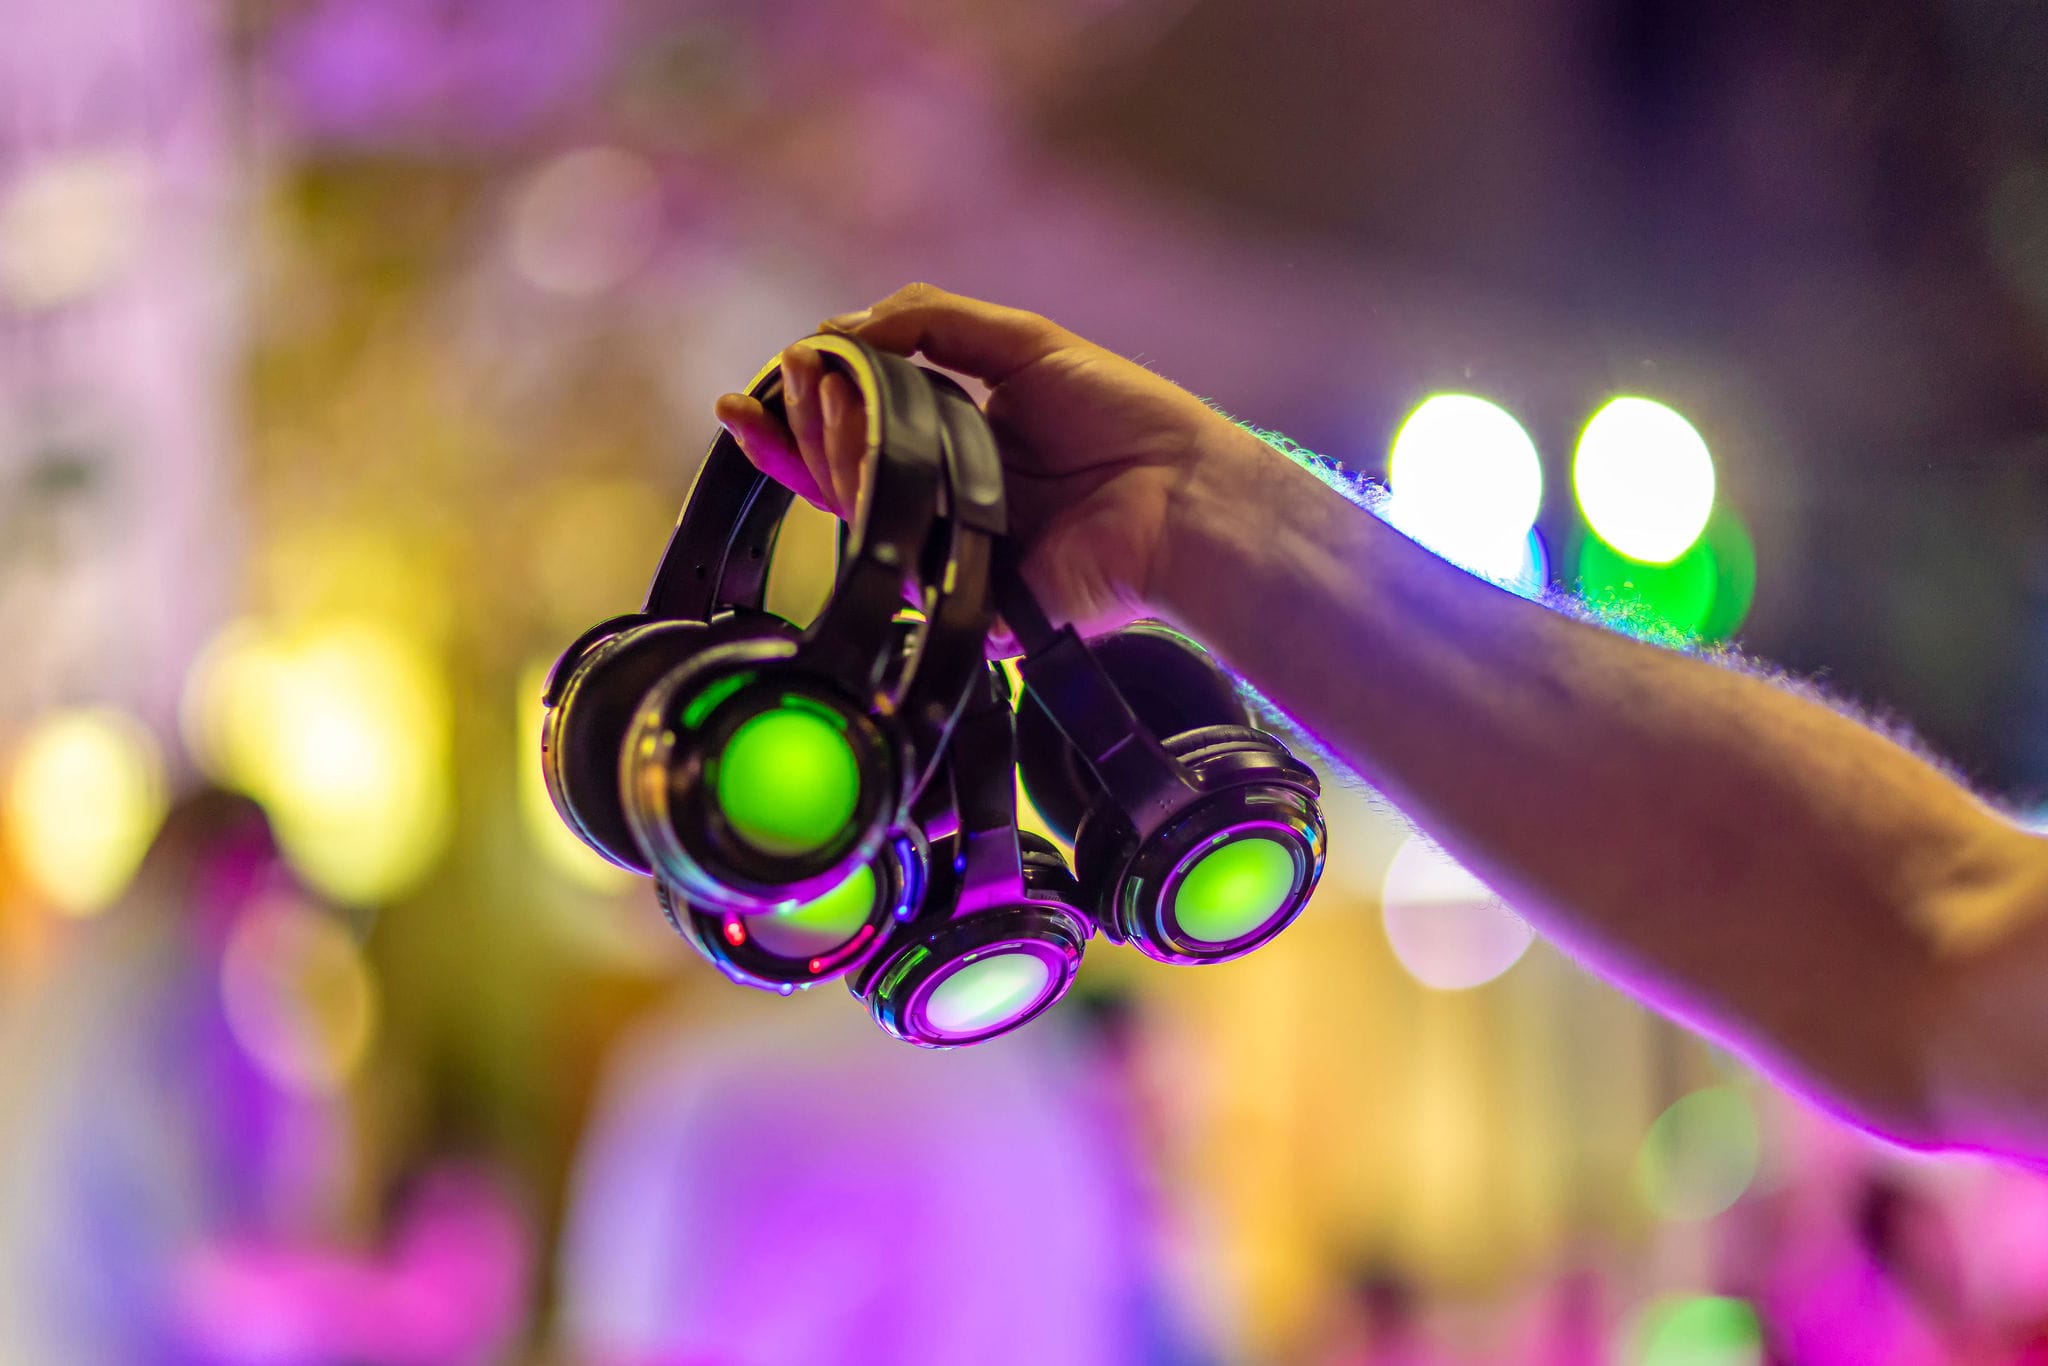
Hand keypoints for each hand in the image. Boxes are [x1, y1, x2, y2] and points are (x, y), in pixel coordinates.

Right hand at [713, 283, 1251, 638]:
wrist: (1182, 490)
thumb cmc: (1121, 417)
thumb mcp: (1020, 343)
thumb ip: (929, 322)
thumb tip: (840, 327)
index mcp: (949, 441)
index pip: (853, 431)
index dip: (798, 413)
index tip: (754, 388)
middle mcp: (940, 495)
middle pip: (835, 471)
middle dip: (803, 419)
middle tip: (806, 377)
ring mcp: (946, 546)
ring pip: (851, 508)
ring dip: (825, 447)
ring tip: (830, 396)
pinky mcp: (960, 594)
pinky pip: (893, 558)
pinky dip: (870, 504)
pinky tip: (863, 457)